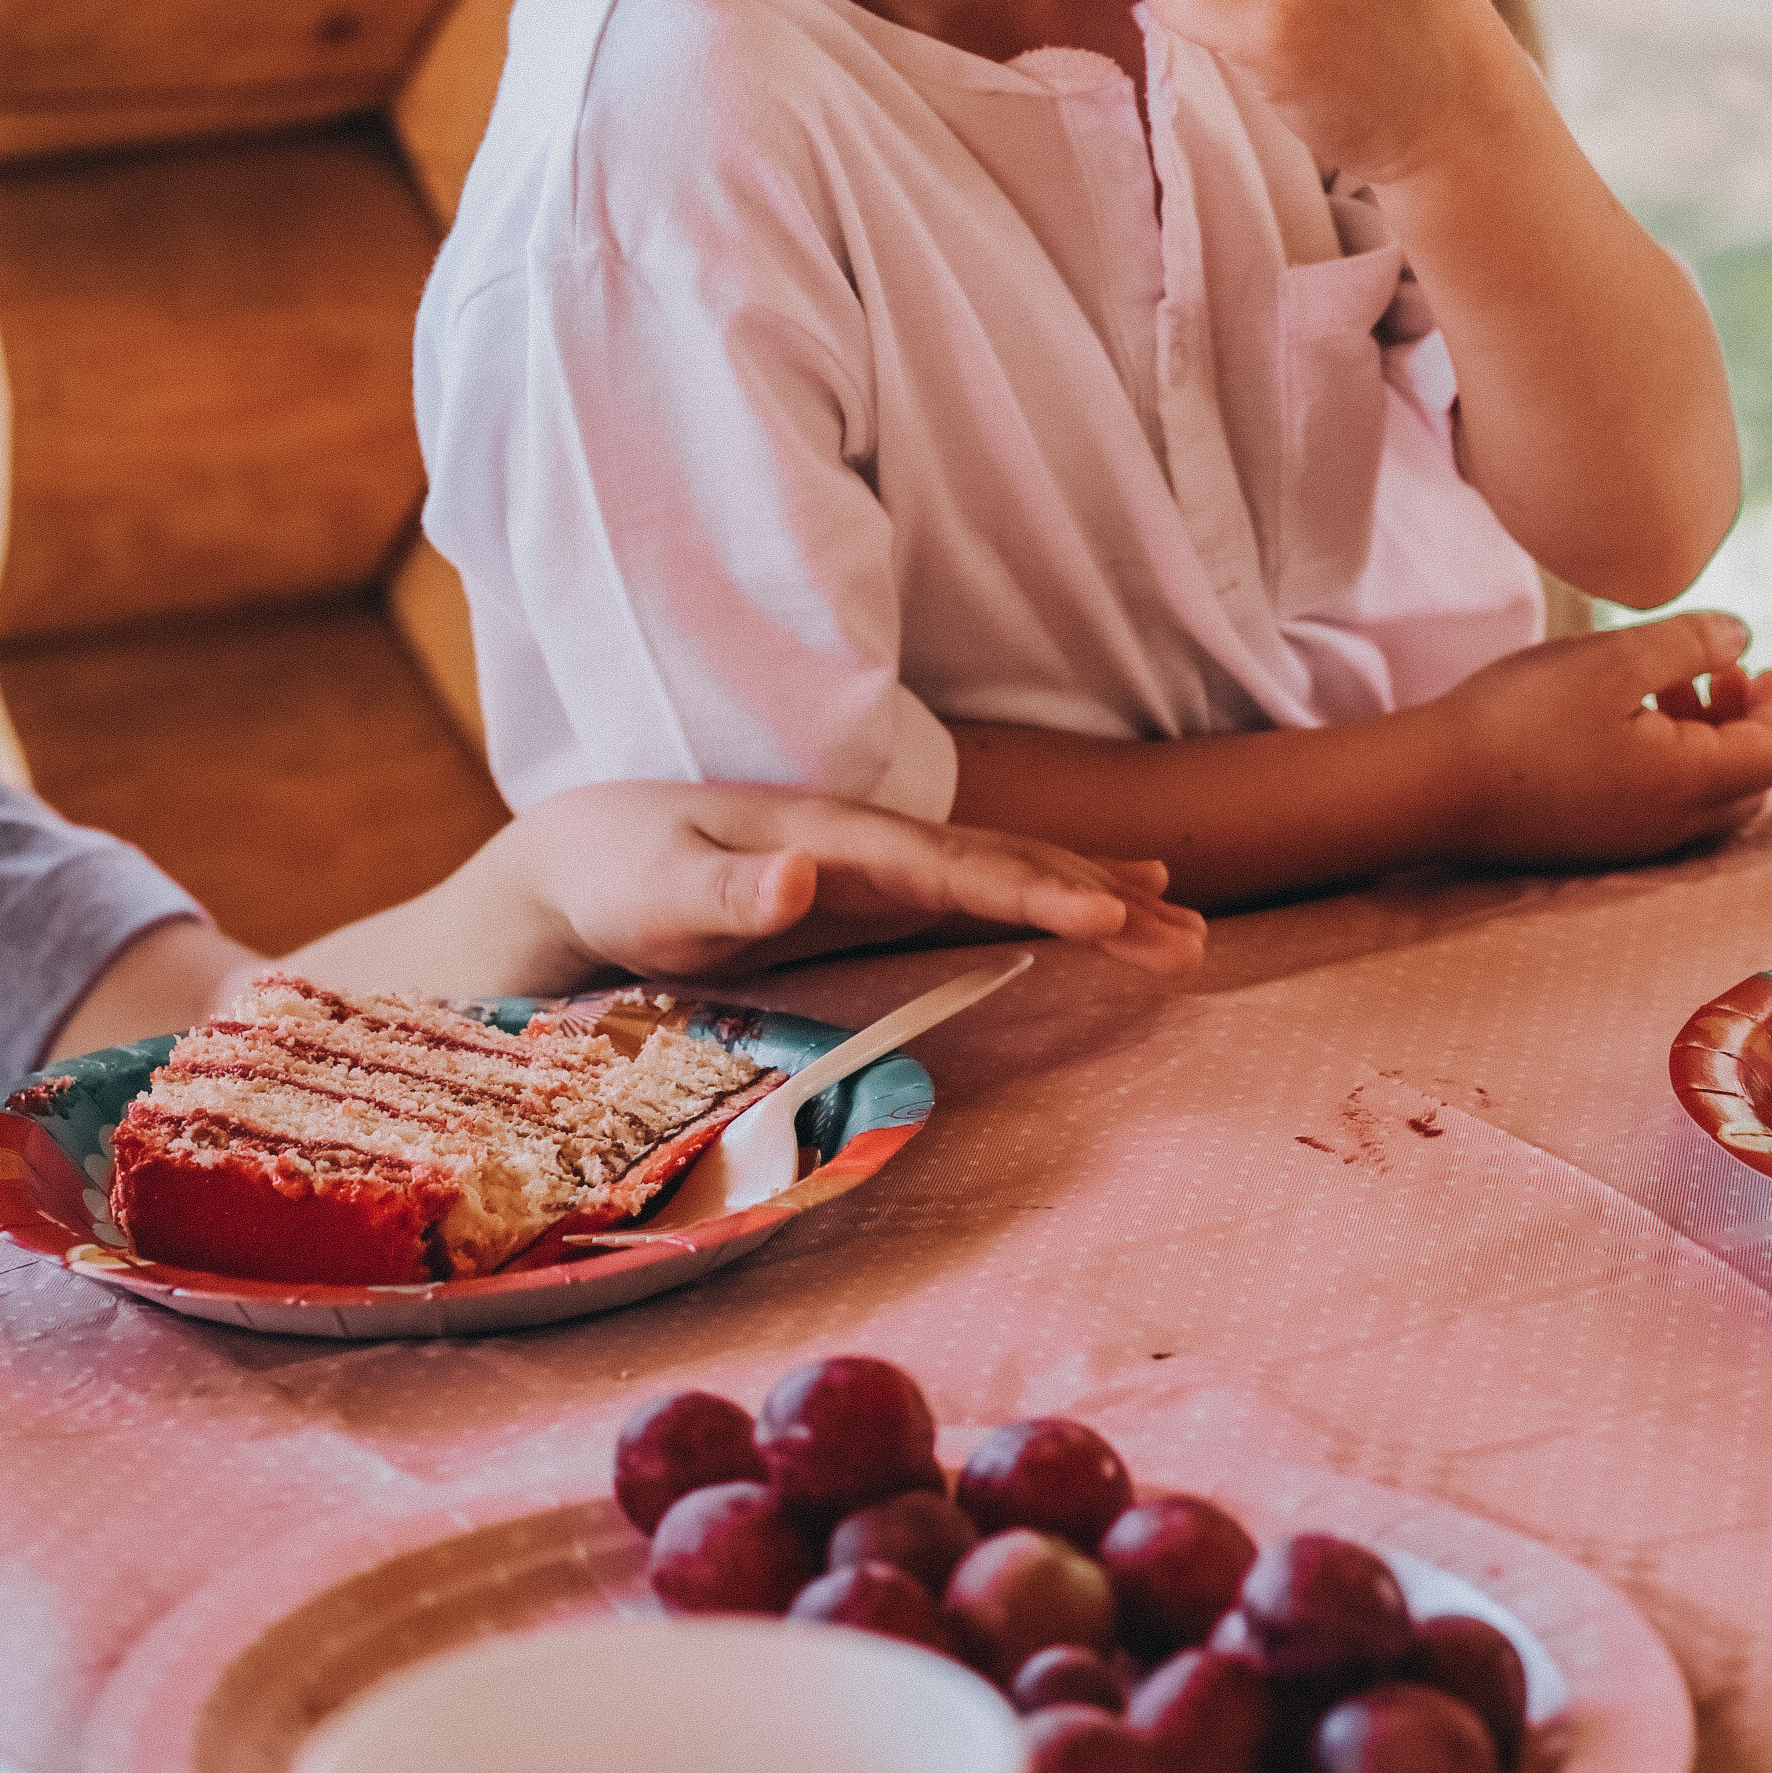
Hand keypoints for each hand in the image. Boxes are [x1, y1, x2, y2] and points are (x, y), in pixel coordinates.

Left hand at [497, 784, 1205, 984]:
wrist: (583, 856)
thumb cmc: (617, 875)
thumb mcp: (658, 889)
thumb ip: (727, 888)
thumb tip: (801, 872)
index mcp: (835, 832)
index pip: (952, 864)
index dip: (1031, 888)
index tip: (1108, 915)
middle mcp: (875, 840)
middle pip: (1007, 864)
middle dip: (1100, 896)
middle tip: (1188, 939)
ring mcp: (883, 864)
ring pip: (1011, 875)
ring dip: (1099, 897)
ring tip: (1184, 929)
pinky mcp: (879, 894)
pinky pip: (987, 893)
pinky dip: (1056, 896)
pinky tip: (1105, 904)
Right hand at [1432, 614, 1771, 872]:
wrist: (1436, 786)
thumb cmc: (1525, 717)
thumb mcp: (1614, 660)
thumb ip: (1690, 644)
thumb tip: (1743, 639)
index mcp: (1687, 786)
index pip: (1771, 754)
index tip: (1764, 664)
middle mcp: (1671, 827)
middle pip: (1747, 784)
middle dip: (1747, 723)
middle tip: (1724, 673)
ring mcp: (1633, 841)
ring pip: (1704, 797)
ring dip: (1707, 739)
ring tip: (1670, 684)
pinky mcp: (1598, 841)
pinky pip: (1664, 805)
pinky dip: (1672, 760)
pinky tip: (1626, 718)